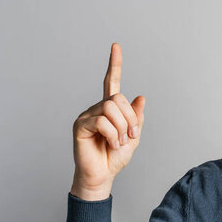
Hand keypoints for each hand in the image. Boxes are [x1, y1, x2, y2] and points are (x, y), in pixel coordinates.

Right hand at [70, 43, 145, 199]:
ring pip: (111, 108)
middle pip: (118, 99)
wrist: (103, 175)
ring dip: (121, 128)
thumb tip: (141, 96)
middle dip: (130, 119)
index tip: (116, 46)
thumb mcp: (133, 136)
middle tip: (130, 136)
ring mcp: (87, 116)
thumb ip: (136, 117)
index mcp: (110, 109)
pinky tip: (110, 143)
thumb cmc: (114, 157)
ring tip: (118, 142)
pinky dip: (112, 134)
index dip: (114, 64)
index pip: (111, 82)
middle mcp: (97, 109)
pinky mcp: (80, 125)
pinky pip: (101, 121)